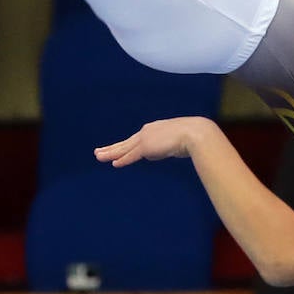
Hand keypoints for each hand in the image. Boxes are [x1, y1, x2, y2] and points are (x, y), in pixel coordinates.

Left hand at [94, 116, 209, 167]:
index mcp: (154, 130)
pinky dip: (123, 160)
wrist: (195, 134)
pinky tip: (114, 164)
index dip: (125, 146)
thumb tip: (155, 155)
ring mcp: (146, 139)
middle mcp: (147, 132)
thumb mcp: (174, 143)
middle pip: (125, 143)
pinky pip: (131, 155)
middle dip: (111, 148)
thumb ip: (162, 148)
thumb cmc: (191, 137)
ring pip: (124, 148)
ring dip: (110, 153)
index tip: (116, 150)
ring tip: (98, 156)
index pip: (135, 140)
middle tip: (99, 152)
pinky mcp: (147, 147)